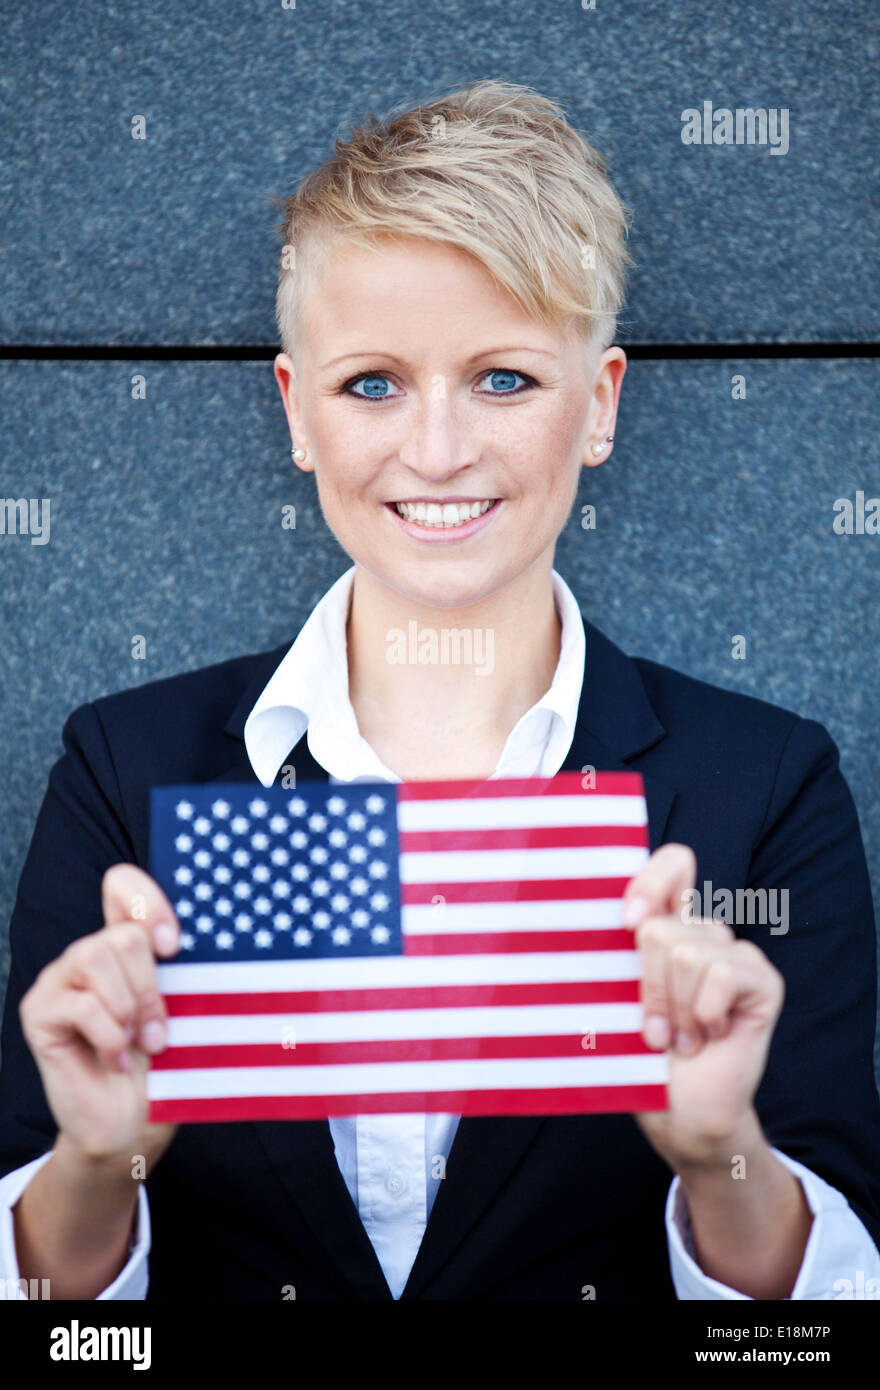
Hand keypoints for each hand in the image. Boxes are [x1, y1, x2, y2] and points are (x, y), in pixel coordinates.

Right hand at [19, 863, 180, 1167]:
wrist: (132, 1126)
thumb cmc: (162, 1065)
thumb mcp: (182, 1007)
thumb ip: (179, 967)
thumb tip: (192, 935)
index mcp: (123, 944)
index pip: (121, 884)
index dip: (148, 900)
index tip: (174, 946)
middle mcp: (88, 954)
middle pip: (123, 933)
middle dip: (151, 986)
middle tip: (159, 1030)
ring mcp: (59, 980)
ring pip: (97, 956)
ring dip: (130, 1008)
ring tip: (138, 1043)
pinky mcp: (39, 1011)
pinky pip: (81, 1005)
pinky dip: (109, 1036)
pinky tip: (114, 1059)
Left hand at [623, 844, 784, 1169]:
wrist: (679, 1114)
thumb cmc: (639, 1058)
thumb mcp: (612, 999)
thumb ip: (611, 955)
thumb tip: (592, 923)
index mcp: (668, 927)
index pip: (675, 864)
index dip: (651, 881)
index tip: (625, 921)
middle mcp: (703, 934)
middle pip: (663, 924)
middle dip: (647, 983)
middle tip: (652, 1026)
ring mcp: (736, 955)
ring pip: (688, 952)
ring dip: (673, 1007)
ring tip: (678, 1037)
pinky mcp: (762, 982)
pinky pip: (722, 974)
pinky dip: (703, 1013)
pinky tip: (707, 1037)